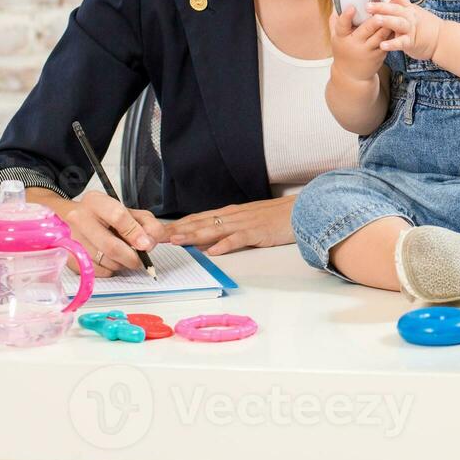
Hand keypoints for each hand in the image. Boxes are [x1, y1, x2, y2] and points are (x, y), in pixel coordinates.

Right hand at [36, 190, 168, 277]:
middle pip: (110, 246)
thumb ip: (146, 223)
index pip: (119, 217)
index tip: (146, 245)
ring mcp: (70, 239)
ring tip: (123, 257)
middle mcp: (78, 218)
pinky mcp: (67, 257)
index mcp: (95, 202)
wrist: (64, 219)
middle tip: (140, 259)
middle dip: (132, 257)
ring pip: (105, 261)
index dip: (136, 233)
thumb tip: (151, 242)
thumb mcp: (126, 211)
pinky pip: (96, 271)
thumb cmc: (101, 216)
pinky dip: (108, 270)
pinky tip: (108, 260)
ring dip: (121, 264)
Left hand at [167, 196, 297, 255]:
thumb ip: (229, 230)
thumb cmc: (276, 217)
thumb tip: (210, 243)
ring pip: (214, 229)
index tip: (160, 232)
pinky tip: (214, 251)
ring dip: (194, 235)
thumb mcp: (248, 221)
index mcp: (230, 214)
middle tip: (157, 236)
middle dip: (178, 230)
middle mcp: (233, 216)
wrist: (302, 209)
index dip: (179, 225)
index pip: (199, 218)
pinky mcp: (258, 232)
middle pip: (201, 222)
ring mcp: (245, 223)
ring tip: (177, 241)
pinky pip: (239, 239)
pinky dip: (225, 244)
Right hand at [329, 7, 389, 82]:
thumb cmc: (344, 52)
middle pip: (367, 28)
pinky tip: (396, 21)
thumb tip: (336, 4)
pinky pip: (387, 40)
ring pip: (381, 34)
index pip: (342, 26)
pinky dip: (392, 31)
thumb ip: (335, 22)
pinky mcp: (379, 55)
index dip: (346, 16)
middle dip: (375, 17)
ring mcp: (369, 50)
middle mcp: (355, 44)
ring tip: (392, 10)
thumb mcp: (336, 38)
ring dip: (387, 22)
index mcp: (342, 38)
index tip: (352, 7)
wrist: (352, 76)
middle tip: (381, 6)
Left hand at [366, 0, 442, 60]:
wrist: (441, 39)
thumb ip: (400, 6)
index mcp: (408, 8)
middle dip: (381, 6)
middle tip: (368, 6)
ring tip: (376, 20)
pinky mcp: (411, 42)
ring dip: (387, 21)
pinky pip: (401, 43)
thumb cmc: (424, 25)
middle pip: (395, 9)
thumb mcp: (413, 12)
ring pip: (398, 23)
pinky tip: (383, 45)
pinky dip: (392, 44)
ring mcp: (411, 29)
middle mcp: (409, 16)